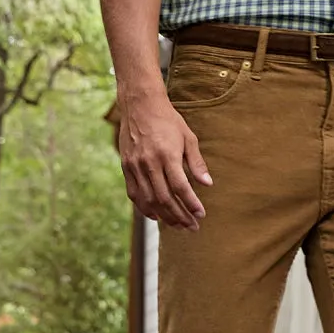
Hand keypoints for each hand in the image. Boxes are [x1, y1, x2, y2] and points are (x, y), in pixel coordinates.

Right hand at [116, 87, 212, 228]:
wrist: (140, 105)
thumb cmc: (168, 120)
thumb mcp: (188, 137)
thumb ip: (196, 162)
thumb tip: (208, 184)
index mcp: (167, 155)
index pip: (180, 187)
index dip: (191, 204)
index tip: (201, 215)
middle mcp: (149, 163)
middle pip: (165, 198)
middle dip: (180, 216)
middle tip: (192, 227)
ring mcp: (135, 166)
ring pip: (149, 200)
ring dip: (164, 216)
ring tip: (178, 225)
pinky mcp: (126, 167)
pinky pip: (134, 194)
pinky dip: (145, 208)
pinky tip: (156, 216)